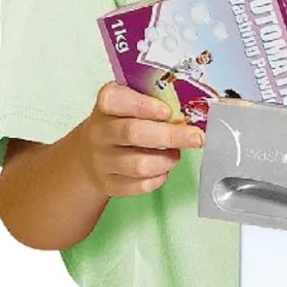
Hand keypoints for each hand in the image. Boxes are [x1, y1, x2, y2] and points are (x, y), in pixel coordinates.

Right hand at [75, 82, 205, 197]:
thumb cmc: (121, 122)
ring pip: (139, 165)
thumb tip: (193, 108)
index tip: (167, 111)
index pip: (116, 100)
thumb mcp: (130, 103)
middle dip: (171, 136)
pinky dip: (158, 178)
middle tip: (196, 137)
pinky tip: (162, 169)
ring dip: (166, 160)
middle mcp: (99, 132)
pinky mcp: (109, 183)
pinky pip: (140, 185)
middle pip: (134, 134)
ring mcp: (102, 160)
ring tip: (175, 155)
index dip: (143, 105)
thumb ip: (156, 101)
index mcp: (106, 105)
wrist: (90, 152)